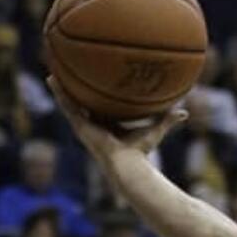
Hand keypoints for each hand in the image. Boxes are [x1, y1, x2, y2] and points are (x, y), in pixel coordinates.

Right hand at [47, 74, 186, 162]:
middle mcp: (94, 125)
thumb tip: (184, 112)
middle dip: (75, 91)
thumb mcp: (155, 129)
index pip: (100, 108)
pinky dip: (59, 92)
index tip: (94, 84)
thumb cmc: (141, 151)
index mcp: (108, 125)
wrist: (127, 164)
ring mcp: (85, 125)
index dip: (96, 97)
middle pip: (82, 104)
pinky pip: (66, 105)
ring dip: (61, 89)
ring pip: (70, 103)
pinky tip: (52, 79)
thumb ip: (168, 119)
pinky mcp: (79, 126)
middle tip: (69, 75)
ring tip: (53, 73)